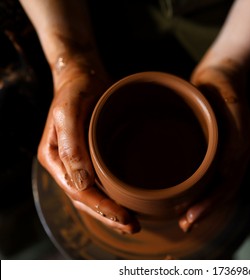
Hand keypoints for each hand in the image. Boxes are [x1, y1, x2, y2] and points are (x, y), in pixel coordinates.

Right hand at [37, 58, 139, 233]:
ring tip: (133, 223)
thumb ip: (72, 145)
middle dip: (109, 217)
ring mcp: (79, 164)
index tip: (125, 217)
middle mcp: (66, 166)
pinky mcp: (92, 158)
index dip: (102, 209)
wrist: (83, 76)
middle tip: (134, 227)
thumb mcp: (70, 111)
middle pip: (87, 201)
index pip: (80, 192)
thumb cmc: (76, 90)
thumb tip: (80, 182)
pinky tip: (128, 203)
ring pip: (94, 197)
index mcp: (56, 158)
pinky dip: (114, 197)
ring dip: (112, 213)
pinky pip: (101, 184)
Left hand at [179, 59, 249, 231]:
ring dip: (200, 203)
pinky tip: (182, 193)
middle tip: (184, 225)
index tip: (190, 219)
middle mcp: (233, 157)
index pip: (227, 188)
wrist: (220, 73)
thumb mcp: (231, 109)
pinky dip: (197, 188)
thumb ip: (234, 139)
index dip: (209, 205)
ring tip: (182, 217)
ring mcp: (223, 154)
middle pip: (221, 192)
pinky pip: (206, 174)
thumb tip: (225, 173)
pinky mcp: (211, 148)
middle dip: (203, 210)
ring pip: (214, 187)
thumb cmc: (225, 88)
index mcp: (241, 152)